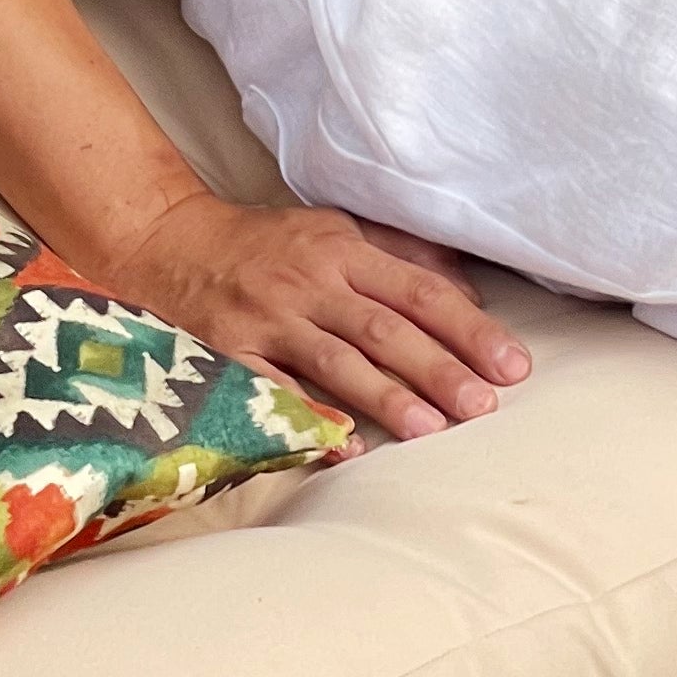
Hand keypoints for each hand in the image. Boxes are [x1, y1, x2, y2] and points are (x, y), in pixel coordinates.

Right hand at [102, 188, 530, 441]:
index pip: (419, 290)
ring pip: (336, 359)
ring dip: (385, 395)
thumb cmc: (263, 243)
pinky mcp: (224, 350)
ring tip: (431, 429)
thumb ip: (399, 256)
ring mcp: (266, 318)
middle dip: (439, 367)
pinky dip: (308, 415)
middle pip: (385, 327)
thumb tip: (468, 287)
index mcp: (342, 250)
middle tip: (484, 404)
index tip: (510, 363)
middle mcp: (309, 281)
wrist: (166, 240)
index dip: (468, 327)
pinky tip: (343, 446)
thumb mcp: (333, 230)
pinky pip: (271, 388)